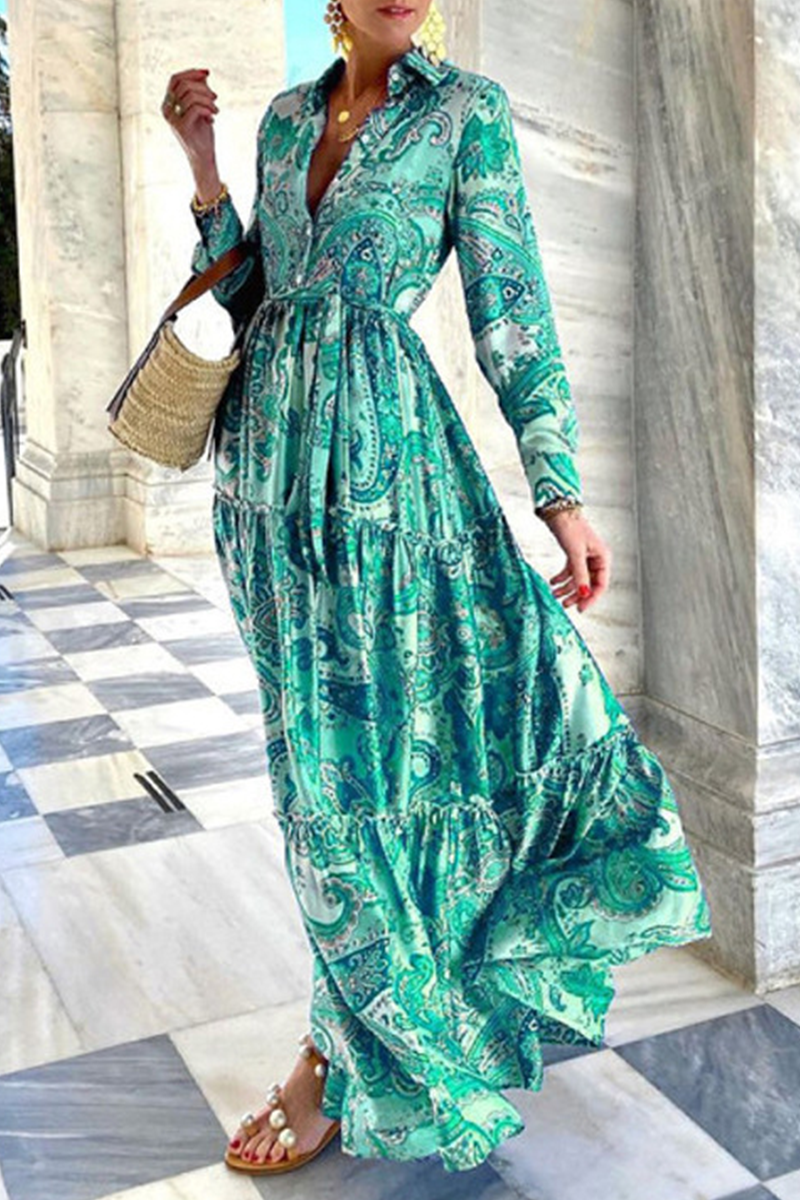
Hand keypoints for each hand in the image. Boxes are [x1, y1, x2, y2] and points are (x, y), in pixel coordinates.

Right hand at [162, 68, 219, 193]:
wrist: (203, 155)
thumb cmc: (202, 130)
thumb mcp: (201, 106)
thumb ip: (200, 90)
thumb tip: (204, 74)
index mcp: (169, 102)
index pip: (175, 79)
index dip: (191, 73)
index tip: (207, 73)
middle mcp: (167, 109)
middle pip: (184, 85)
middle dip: (203, 88)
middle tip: (215, 97)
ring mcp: (172, 119)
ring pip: (190, 96)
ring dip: (208, 100)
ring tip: (216, 110)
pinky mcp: (181, 127)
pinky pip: (195, 108)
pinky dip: (207, 110)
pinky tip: (212, 118)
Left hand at [544, 509, 610, 612]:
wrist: (558, 510)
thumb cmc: (570, 527)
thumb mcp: (575, 553)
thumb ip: (579, 575)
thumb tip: (583, 594)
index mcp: (602, 557)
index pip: (600, 584)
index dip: (591, 598)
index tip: (580, 608)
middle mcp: (596, 558)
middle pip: (589, 583)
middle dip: (577, 595)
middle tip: (565, 605)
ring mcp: (585, 556)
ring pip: (578, 578)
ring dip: (567, 588)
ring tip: (555, 595)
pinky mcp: (574, 553)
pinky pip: (570, 571)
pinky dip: (562, 578)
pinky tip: (553, 582)